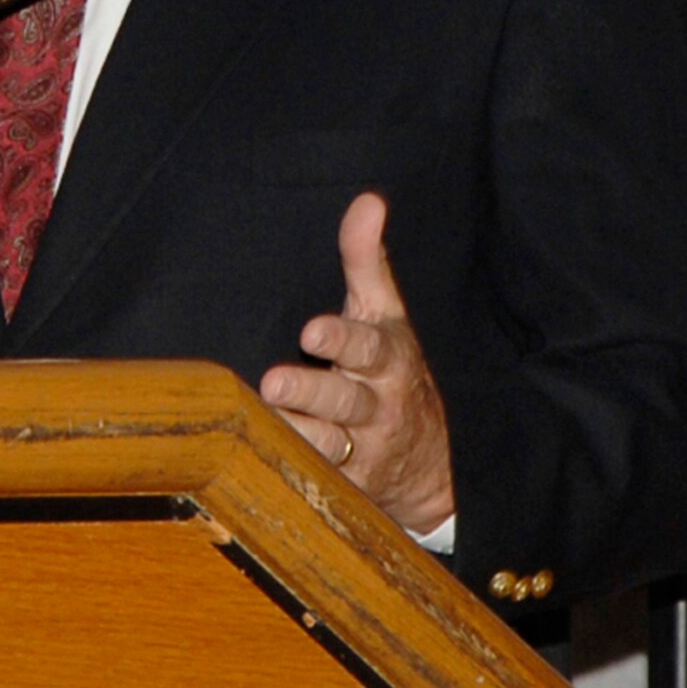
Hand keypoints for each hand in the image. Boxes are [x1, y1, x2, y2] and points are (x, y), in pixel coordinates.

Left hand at [259, 192, 454, 533]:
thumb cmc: (391, 370)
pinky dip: (288, 470)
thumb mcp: (385, 316)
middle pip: (341, 401)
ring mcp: (360, 451)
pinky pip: (311, 478)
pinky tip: (256, 456)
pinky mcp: (341, 486)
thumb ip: (368, 261)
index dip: (341, 340)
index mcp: (387, 360)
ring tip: (260, 418)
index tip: (312, 332)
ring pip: (323, 444)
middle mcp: (376, 406)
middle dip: (308, 392)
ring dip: (292, 433)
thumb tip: (368, 201)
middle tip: (272, 383)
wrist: (430, 463)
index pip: (366, 348)